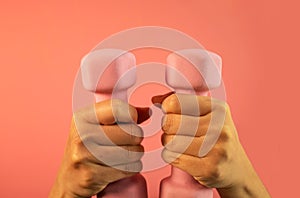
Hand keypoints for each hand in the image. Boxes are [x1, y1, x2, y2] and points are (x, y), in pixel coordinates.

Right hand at [49, 99, 149, 197]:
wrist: (70, 179)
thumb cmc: (87, 148)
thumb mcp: (98, 126)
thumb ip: (123, 116)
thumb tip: (147, 112)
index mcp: (82, 117)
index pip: (118, 108)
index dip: (132, 115)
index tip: (130, 120)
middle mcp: (82, 134)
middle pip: (131, 132)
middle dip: (135, 138)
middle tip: (126, 141)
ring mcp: (85, 155)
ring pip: (134, 151)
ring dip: (135, 154)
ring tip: (124, 154)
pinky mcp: (92, 175)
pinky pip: (130, 168)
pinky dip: (131, 168)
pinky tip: (121, 166)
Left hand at [152, 92, 269, 197]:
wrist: (237, 169)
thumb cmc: (216, 138)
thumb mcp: (207, 115)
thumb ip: (181, 103)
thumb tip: (156, 100)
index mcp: (218, 108)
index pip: (176, 102)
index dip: (168, 108)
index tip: (171, 113)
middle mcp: (220, 127)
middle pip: (170, 123)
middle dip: (167, 128)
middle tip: (175, 132)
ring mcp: (216, 149)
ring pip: (170, 141)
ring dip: (169, 144)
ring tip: (180, 145)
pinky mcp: (209, 169)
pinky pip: (173, 158)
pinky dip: (171, 157)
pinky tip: (182, 156)